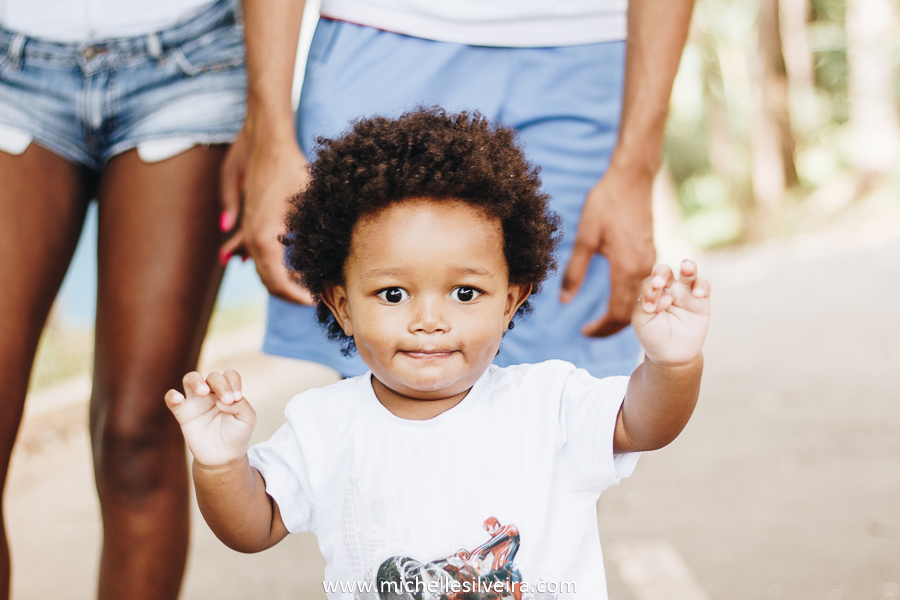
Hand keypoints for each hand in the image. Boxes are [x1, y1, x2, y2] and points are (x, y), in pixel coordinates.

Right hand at [165, 370, 256, 467]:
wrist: (223, 457)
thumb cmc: (237, 434)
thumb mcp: (247, 420)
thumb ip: (241, 405)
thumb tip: (221, 401)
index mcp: (228, 391)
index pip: (229, 375)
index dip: (233, 382)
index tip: (237, 397)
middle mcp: (212, 393)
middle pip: (212, 376)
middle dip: (220, 384)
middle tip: (226, 400)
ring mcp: (196, 401)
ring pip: (190, 379)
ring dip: (196, 381)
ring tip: (204, 392)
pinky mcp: (183, 413)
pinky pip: (171, 399)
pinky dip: (172, 396)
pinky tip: (178, 398)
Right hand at [219, 126, 313, 304]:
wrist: (266, 140)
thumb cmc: (290, 169)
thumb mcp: (304, 206)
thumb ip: (304, 239)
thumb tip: (315, 267)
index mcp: (263, 238)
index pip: (277, 282)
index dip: (296, 296)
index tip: (315, 302)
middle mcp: (250, 236)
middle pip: (266, 279)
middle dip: (289, 291)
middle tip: (313, 297)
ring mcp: (245, 226)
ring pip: (258, 265)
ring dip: (278, 277)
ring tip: (302, 282)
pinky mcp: (246, 217)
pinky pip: (250, 248)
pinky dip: (266, 260)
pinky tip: (277, 265)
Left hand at [559, 167, 654, 336]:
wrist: (633, 178)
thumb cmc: (606, 203)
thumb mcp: (585, 238)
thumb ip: (575, 271)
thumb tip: (564, 301)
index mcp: (626, 268)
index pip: (617, 313)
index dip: (601, 328)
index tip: (584, 333)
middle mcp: (644, 269)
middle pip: (633, 314)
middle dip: (612, 328)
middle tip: (590, 332)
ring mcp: (651, 262)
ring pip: (641, 302)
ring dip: (622, 316)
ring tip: (600, 321)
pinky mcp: (651, 254)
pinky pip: (644, 288)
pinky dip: (631, 301)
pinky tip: (614, 300)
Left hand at [632, 260, 709, 365]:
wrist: (671, 355)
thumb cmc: (653, 335)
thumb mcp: (641, 321)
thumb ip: (647, 302)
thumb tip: (666, 296)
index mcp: (651, 291)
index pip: (649, 282)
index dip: (649, 291)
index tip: (648, 308)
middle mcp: (668, 288)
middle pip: (665, 271)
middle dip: (662, 273)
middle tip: (658, 283)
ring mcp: (685, 293)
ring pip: (688, 271)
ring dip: (688, 266)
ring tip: (686, 267)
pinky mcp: (701, 300)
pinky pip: (703, 285)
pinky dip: (701, 285)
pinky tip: (696, 294)